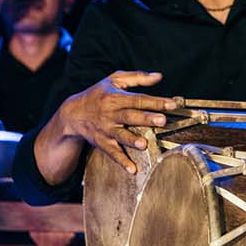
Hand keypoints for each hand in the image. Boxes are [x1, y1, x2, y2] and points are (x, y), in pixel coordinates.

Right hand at [63, 71, 183, 174]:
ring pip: (121, 135)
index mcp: (115, 97)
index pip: (138, 99)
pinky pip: (113, 153)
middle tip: (162, 120)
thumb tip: (159, 76)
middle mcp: (111, 114)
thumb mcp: (114, 80)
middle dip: (146, 118)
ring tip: (144, 144)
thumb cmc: (98, 94)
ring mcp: (106, 130)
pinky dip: (122, 161)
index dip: (155, 101)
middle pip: (131, 116)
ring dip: (132, 140)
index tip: (172, 104)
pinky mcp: (102, 143)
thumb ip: (137, 77)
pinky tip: (132, 169)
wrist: (73, 113)